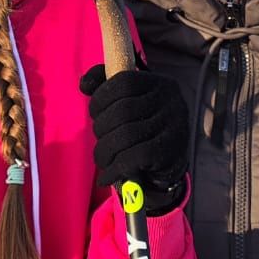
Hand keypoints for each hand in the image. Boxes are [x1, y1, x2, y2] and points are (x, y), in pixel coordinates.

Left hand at [80, 65, 188, 212]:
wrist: (169, 164)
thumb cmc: (142, 127)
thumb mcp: (128, 101)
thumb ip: (105, 83)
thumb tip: (84, 84)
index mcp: (159, 84)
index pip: (124, 82)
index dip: (101, 98)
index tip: (95, 114)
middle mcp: (171, 101)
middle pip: (122, 111)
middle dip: (101, 128)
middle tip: (100, 140)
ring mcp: (174, 127)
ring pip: (126, 136)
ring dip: (105, 151)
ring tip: (102, 159)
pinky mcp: (170, 153)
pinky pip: (134, 158)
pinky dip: (114, 169)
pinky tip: (107, 176)